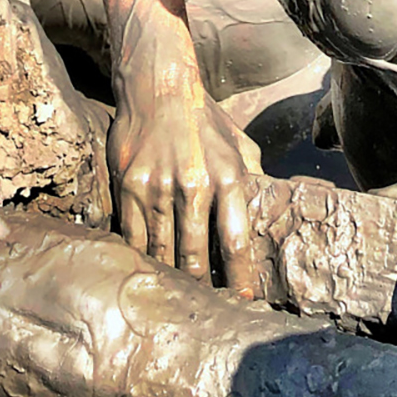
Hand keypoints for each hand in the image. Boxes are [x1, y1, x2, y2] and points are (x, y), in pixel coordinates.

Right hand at [108, 77, 262, 295]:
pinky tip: (147, 274)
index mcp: (228, 175)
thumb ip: (250, 179)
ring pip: (163, 253)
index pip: (236, 242)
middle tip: (205, 312)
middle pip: (196, 257)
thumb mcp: (238, 143)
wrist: (158, 84)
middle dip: (202, 289)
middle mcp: (194, 184)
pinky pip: (134, 238)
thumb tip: (267, 215)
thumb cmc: (203, 118)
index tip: (244, 304)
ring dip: (170, 280)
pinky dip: (142, 260)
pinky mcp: (129, 187)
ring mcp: (157, 187)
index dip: (240, 280)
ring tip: (176, 303)